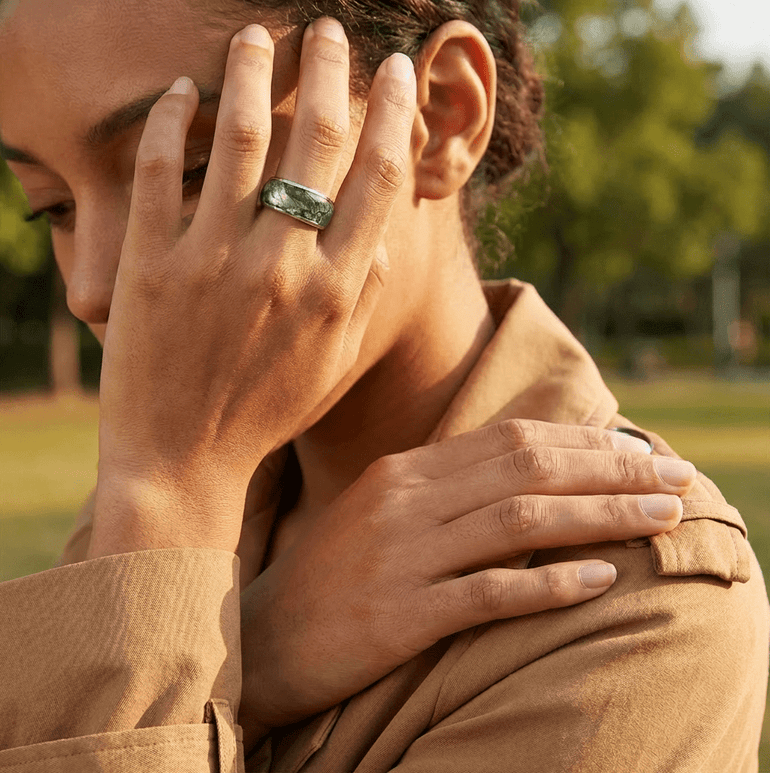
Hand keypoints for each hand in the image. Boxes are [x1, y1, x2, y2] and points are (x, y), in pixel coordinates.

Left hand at [89, 20, 416, 556]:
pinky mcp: (150, 266)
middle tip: (332, 30)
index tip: (396, 73)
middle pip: (316, 141)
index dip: (392, 113)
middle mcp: (283, 267)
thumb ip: (366, 292)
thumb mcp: (336, 363)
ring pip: (240, 138)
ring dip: (252, 72)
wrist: (182, 461)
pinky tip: (178, 90)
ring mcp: (213, 262)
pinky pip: (160, 172)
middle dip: (330, 71)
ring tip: (258, 34)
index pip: (377, 177)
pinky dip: (169, 121)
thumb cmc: (267, 412)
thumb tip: (384, 223)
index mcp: (336, 290)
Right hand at [238, 419, 693, 740]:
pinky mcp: (400, 615)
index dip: (586, 443)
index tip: (642, 451)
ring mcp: (402, 557)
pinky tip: (600, 578)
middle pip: (528, 471)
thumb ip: (449, 486)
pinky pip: (489, 593)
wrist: (266, 635)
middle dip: (611, 471)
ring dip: (600, 518)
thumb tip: (527, 470)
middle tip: (674, 478)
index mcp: (405, 471)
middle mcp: (406, 502)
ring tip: (661, 519)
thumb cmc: (336, 571)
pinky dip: (550, 584)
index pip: (513, 439)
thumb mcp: (386, 510)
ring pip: (521, 523)